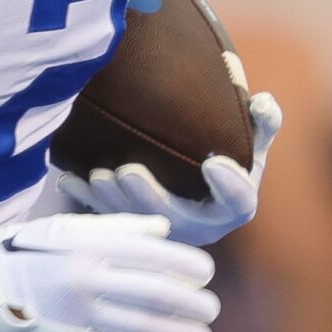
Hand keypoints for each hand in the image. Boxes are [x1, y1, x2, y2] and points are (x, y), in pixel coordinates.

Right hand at [0, 210, 217, 331]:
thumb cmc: (25, 250)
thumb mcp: (67, 226)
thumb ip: (118, 228)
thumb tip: (163, 229)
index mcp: (89, 245)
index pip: (154, 255)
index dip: (188, 266)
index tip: (205, 274)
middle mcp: (87, 278)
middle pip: (156, 293)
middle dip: (191, 303)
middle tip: (210, 309)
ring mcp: (79, 315)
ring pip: (144, 327)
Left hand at [59, 92, 282, 245]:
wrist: (198, 183)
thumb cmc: (226, 156)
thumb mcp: (251, 140)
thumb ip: (262, 121)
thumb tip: (262, 101)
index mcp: (233, 205)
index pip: (240, 203)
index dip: (230, 187)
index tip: (214, 164)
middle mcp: (200, 226)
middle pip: (176, 219)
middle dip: (149, 198)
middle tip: (127, 172)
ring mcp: (165, 230)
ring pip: (137, 223)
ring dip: (114, 202)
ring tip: (98, 176)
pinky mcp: (135, 228)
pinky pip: (108, 218)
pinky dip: (85, 200)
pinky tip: (68, 179)